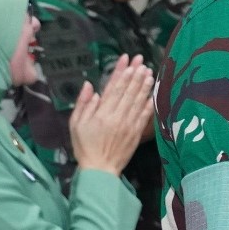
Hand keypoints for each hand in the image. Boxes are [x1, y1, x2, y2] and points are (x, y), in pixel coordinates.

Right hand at [70, 56, 155, 174]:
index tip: (127, 60)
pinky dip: (148, 104)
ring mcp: (128, 124)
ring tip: (149, 72)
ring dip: (144, 85)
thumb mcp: (75, 124)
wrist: (100, 169)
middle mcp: (116, 116)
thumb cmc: (84, 146)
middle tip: (142, 61)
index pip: (113, 88)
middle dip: (135, 74)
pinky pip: (144, 116)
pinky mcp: (136, 133)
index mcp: (101, 113)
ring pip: (137, 100)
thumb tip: (90, 85)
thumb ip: (83, 104)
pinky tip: (152, 93)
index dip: (120, 72)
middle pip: (128, 91)